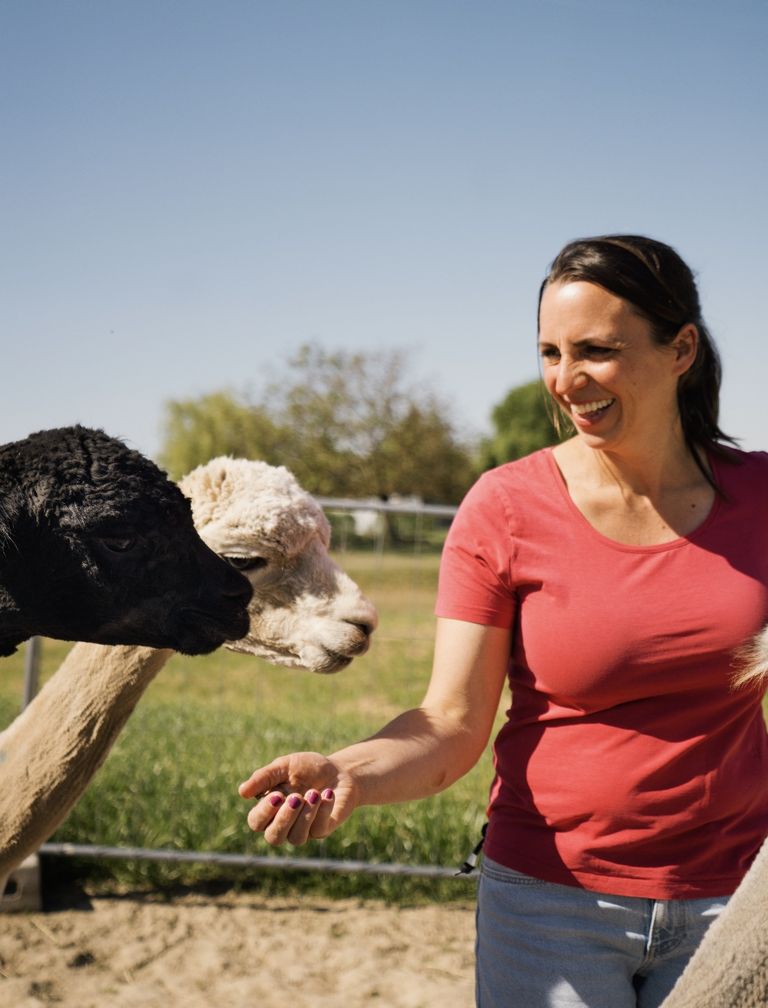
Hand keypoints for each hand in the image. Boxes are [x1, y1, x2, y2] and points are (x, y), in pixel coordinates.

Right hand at [238, 751, 357, 846]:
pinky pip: (318, 830)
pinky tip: (327, 793)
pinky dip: (322, 810)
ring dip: (305, 815)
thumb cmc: (307, 768)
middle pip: (273, 838)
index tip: (276, 795)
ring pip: (296, 838)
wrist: (339, 770)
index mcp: (269, 808)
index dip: (263, 813)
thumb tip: (242, 792)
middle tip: (296, 797)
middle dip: (283, 819)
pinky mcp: (322, 830)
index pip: (256, 822)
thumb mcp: (284, 766)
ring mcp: (303, 830)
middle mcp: (284, 824)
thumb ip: (264, 777)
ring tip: (313, 793)